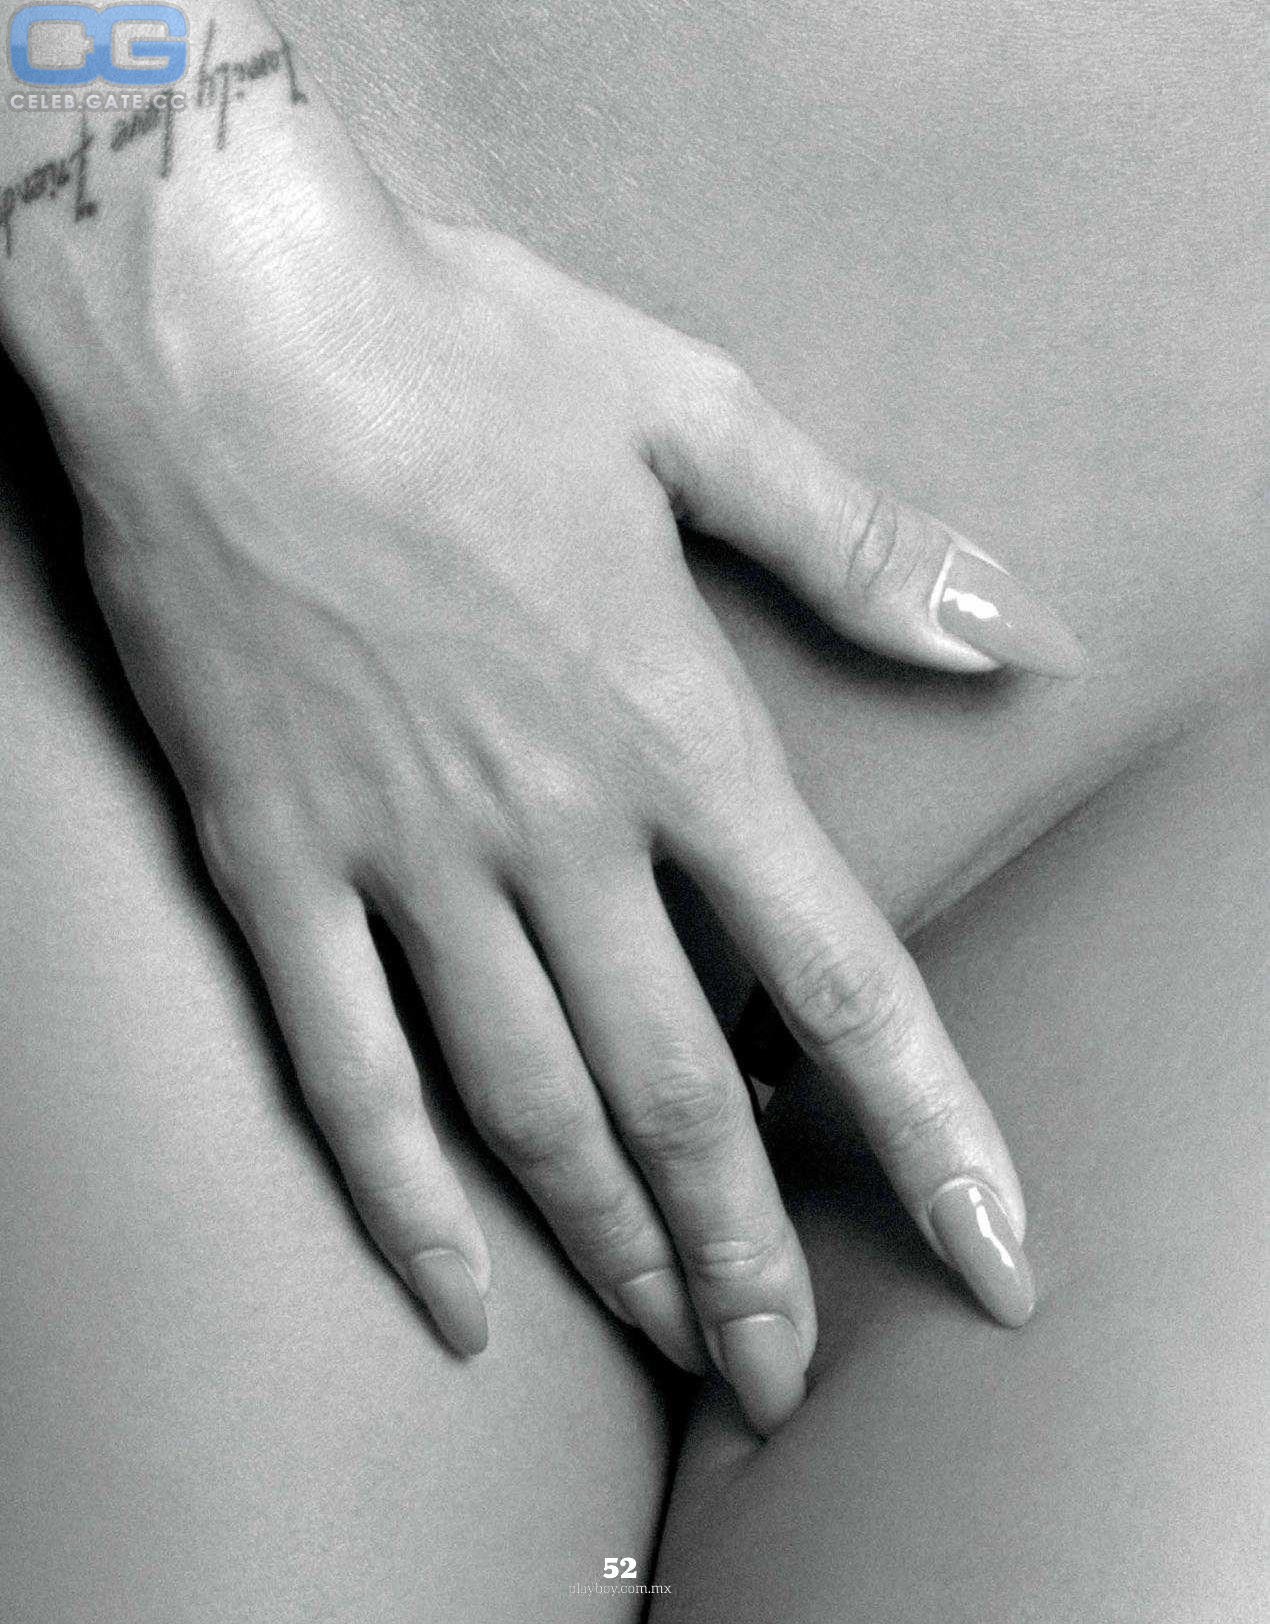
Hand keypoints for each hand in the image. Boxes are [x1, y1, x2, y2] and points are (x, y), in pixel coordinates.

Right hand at [58, 171, 1078, 1431]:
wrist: (222, 319)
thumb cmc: (462, 350)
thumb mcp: (697, 414)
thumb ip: (865, 547)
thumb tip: (1023, 633)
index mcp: (673, 732)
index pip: (839, 981)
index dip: (930, 1132)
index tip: (987, 1254)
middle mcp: (551, 830)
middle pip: (681, 1097)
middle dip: (751, 1254)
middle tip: (790, 1371)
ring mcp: (401, 860)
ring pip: (528, 1108)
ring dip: (611, 1250)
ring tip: (672, 1347)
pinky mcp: (271, 861)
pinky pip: (340, 1069)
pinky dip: (398, 1198)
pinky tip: (452, 1297)